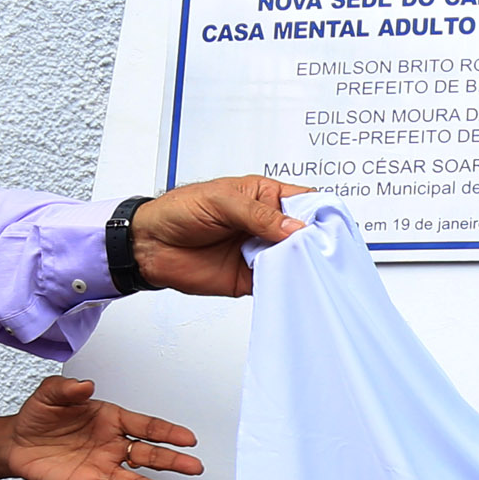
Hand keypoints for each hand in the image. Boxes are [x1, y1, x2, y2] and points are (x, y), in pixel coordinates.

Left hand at [4, 374, 199, 479]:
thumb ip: (67, 389)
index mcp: (111, 420)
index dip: (168, 432)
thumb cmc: (40, 416)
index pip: (146, 426)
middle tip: (193, 467)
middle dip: (172, 461)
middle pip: (148, 455)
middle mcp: (112, 446)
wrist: (16, 442)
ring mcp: (100, 468)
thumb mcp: (50, 394)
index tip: (188, 439)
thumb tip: (85, 385)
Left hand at [128, 175, 306, 297]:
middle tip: (319, 249)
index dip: (319, 211)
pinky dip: (285, 283)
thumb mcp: (221, 201)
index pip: (304, 200)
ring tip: (305, 266)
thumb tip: (294, 228)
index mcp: (264, 196)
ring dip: (301, 263)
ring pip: (294, 258)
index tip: (329, 224)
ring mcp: (260, 250)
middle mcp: (266, 224)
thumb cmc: (178, 211)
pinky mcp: (251, 277)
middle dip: (314, 241)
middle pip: (305, 233)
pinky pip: (276, 281)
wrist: (149, 245)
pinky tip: (289, 281)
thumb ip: (258, 215)